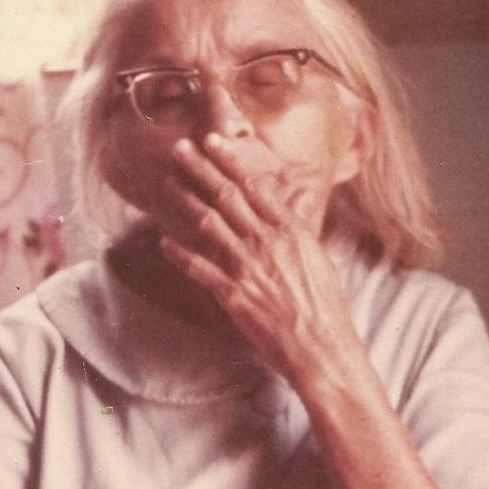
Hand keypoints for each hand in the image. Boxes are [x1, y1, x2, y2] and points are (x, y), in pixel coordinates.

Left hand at [157, 134, 360, 384]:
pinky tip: (164, 242)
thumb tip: (289, 207)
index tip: (213, 142)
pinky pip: (200, 268)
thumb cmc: (325, 305)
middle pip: (227, 197)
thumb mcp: (317, 258)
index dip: (230, 163)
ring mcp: (247, 267)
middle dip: (201, 170)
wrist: (320, 346)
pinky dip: (180, 254)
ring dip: (185, 201)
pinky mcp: (233, 294)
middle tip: (180, 148)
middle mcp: (266, 242)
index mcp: (290, 231)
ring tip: (166, 184)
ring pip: (209, 225)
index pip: (255, 186)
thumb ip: (297, 230)